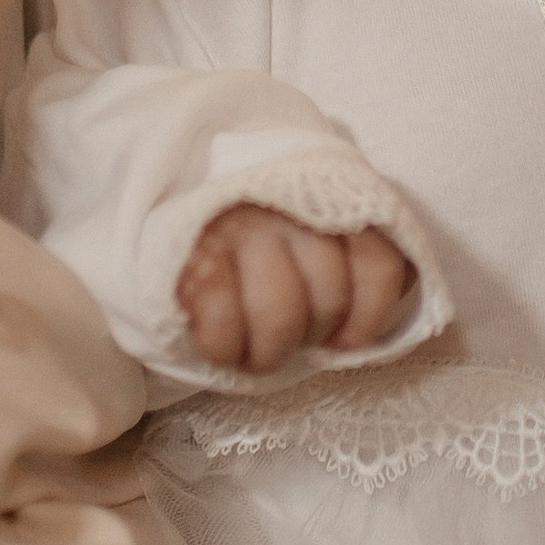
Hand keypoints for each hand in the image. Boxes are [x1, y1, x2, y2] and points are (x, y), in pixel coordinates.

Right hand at [175, 202, 414, 374]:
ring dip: (268, 352)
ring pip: (281, 313)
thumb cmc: (253, 234)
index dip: (369, 318)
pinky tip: (223, 346)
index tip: (346, 340)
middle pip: (329, 296)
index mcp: (330, 201)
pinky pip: (222, 323)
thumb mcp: (312, 228)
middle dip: (311, 337)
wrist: (165, 191)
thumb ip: (352, 258)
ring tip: (255, 352)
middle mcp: (288, 208)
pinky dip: (225, 349)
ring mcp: (238, 229)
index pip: (379, 265)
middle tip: (288, 340)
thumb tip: (365, 326)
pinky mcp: (191, 257)